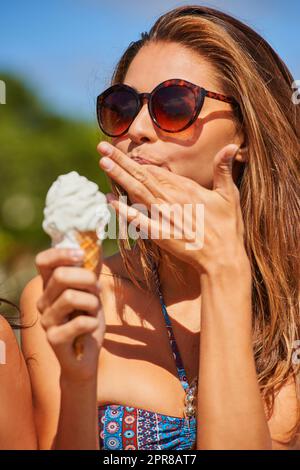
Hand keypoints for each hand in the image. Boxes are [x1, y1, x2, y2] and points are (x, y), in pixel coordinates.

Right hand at [36, 248, 104, 381]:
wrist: (84, 358)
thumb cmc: (88, 320)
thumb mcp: (90, 293)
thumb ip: (88, 272)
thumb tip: (94, 245)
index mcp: (49, 287)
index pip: (43, 261)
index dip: (61, 254)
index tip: (81, 255)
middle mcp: (43, 301)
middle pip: (61, 276)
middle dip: (87, 279)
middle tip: (97, 289)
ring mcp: (46, 320)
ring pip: (72, 297)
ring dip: (92, 302)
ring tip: (94, 311)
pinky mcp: (54, 339)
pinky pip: (80, 322)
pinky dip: (93, 322)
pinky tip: (91, 327)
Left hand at [98, 141, 248, 273]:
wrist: (223, 259)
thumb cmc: (228, 228)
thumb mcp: (230, 195)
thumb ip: (224, 169)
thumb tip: (232, 145)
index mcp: (186, 188)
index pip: (157, 170)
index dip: (138, 160)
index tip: (122, 151)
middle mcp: (171, 199)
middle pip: (142, 176)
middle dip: (121, 160)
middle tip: (102, 147)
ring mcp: (163, 217)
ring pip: (136, 192)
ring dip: (119, 176)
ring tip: (103, 162)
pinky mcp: (159, 235)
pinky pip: (137, 220)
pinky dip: (122, 209)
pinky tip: (109, 199)